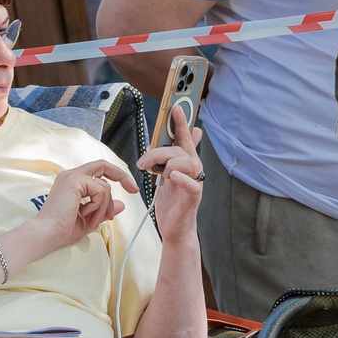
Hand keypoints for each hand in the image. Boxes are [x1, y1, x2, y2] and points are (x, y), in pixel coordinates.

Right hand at [20, 160, 135, 260]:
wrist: (47, 235)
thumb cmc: (61, 230)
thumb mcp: (90, 219)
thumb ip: (105, 210)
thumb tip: (121, 205)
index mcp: (72, 183)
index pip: (99, 171)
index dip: (117, 177)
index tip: (130, 189)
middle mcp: (71, 176)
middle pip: (104, 166)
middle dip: (122, 176)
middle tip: (134, 190)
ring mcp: (72, 176)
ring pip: (104, 185)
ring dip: (104, 206)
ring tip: (92, 220)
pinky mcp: (74, 181)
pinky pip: (100, 191)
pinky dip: (99, 206)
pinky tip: (86, 215)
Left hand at [136, 104, 205, 243]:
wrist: (175, 229)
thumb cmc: (172, 203)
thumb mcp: (169, 175)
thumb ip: (174, 156)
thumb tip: (182, 137)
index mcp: (185, 163)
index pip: (184, 138)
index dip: (181, 123)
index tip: (176, 108)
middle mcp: (193, 170)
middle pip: (180, 149)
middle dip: (158, 151)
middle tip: (142, 162)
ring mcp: (195, 183)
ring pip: (186, 162)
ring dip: (167, 163)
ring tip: (155, 173)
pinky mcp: (194, 197)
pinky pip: (193, 184)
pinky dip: (182, 178)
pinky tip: (172, 177)